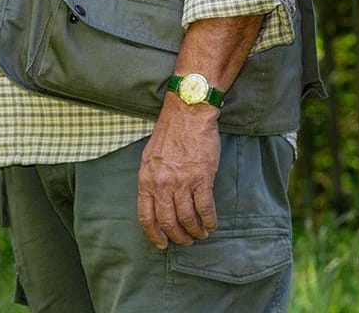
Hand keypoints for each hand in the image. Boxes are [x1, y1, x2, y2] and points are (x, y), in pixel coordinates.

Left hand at [136, 96, 222, 248]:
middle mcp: (162, 184)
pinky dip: (209, 220)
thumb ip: (151, 180)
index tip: (162, 244)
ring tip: (201, 234)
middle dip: (178, 237)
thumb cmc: (169, 133)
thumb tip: (155, 201)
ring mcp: (182, 182)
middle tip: (186, 241)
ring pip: (187, 218)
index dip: (154, 235)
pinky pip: (205, 207)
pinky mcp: (201, 178)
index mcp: (146, 180)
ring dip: (195, 231)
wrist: (188, 113)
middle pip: (168, 222)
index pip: (146, 217)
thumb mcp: (149, 157)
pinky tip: (212, 224)